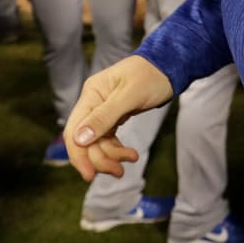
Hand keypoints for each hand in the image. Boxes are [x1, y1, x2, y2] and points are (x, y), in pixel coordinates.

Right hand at [65, 56, 172, 179]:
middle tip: (119, 172)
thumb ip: (105, 116)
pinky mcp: (113, 116)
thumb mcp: (131, 95)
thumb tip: (79, 139)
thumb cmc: (152, 75)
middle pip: (85, 140)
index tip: (89, 175)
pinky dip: (117, 149)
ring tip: (131, 159)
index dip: (78, 155)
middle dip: (100, 159)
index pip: (74, 130)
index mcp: (91, 94)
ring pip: (98, 142)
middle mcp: (93, 103)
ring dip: (111, 156)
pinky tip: (130, 154)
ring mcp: (102, 111)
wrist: (169, 66)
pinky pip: (108, 139)